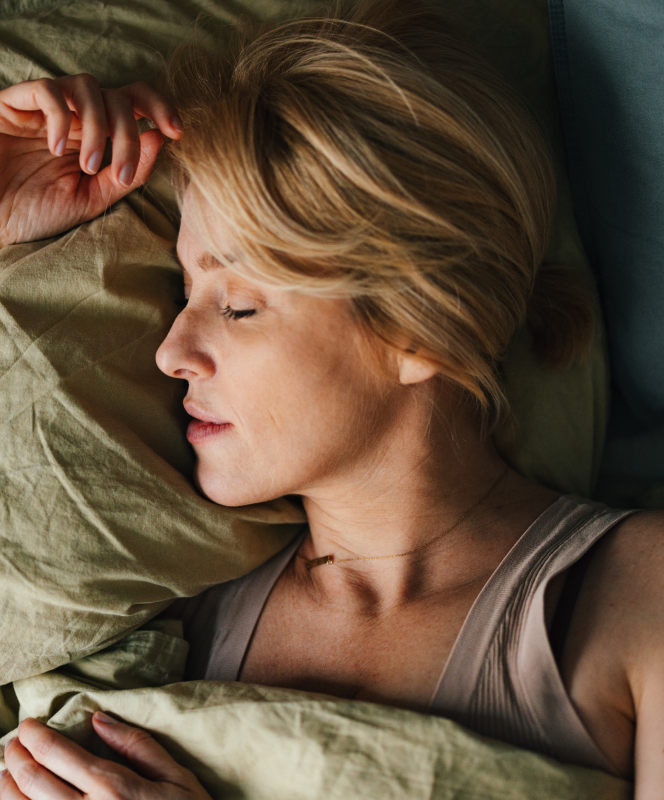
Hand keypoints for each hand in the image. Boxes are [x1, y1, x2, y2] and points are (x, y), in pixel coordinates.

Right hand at [0, 74, 182, 244]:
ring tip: (86, 166)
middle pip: (118, 96)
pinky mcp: (14, 104)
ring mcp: (45, 108)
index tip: (177, 132)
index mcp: (96, 136)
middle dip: (129, 133)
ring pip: (87, 87)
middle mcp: (74, 117)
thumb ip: (126, 173)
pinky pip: (47, 90)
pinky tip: (55, 148)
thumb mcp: (92, 199)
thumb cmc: (37, 212)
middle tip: (121, 171)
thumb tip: (160, 140)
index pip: (135, 103)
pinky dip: (60, 116)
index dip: (159, 108)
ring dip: (97, 126)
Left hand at [1, 714, 211, 798]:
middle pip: (33, 782)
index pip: (59, 754)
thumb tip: (99, 719)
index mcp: (113, 788)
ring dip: (6, 790)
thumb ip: (137, 746)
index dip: (36, 736)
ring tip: (4, 774)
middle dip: (16, 757)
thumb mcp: (176, 776)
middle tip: (12, 743)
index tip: (28, 724)